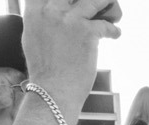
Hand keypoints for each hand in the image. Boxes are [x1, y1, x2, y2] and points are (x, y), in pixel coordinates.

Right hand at [22, 0, 122, 121]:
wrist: (52, 92)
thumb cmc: (44, 72)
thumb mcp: (32, 39)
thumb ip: (40, 21)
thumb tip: (47, 13)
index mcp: (35, 12)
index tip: (71, 2)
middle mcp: (51, 10)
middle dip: (85, 0)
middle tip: (95, 4)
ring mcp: (70, 19)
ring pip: (93, 1)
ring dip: (106, 3)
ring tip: (112, 7)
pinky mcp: (87, 32)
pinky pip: (105, 25)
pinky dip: (113, 29)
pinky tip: (116, 32)